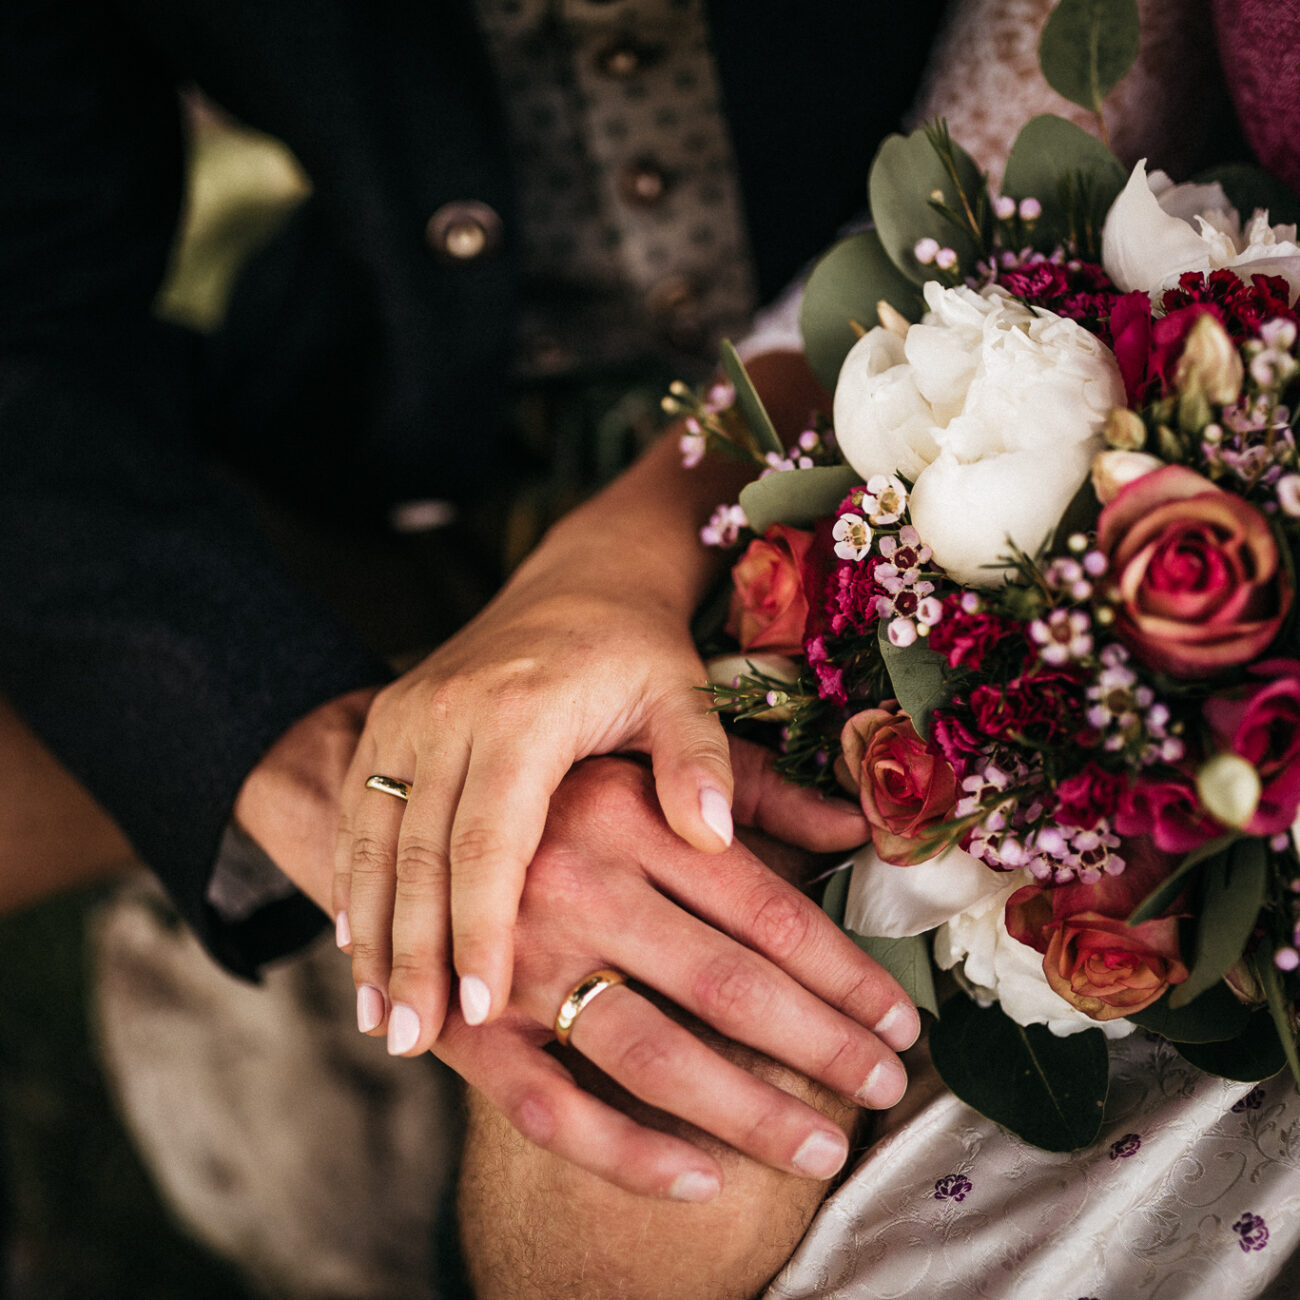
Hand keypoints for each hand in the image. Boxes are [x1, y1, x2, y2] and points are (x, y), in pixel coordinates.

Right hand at [335, 431, 758, 1054]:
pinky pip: (360, 814)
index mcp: (522, 713)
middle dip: (411, 953)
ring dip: (372, 933)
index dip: (479, 926)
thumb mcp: (682, 692)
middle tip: (407, 1040)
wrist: (578, 580)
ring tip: (377, 1020)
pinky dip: (353, 884)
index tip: (477, 1006)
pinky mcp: (386, 723)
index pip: (489, 838)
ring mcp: (407, 718)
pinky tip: (354, 946)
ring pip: (375, 840)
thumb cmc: (637, 650)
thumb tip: (713, 837)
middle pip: (418, 852)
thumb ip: (700, 761)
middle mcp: (448, 715)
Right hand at [430, 746, 917, 1200]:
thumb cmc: (550, 765)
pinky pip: (550, 1110)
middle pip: (725, 984)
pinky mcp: (467, 1022)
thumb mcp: (646, 737)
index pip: (764, 907)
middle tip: (890, 1088)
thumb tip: (857, 823)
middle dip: (822, 1047)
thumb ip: (751, 785)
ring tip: (822, 1149)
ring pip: (650, 1054)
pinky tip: (698, 1182)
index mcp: (626, 809)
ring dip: (747, 1112)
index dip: (844, 971)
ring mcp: (515, 957)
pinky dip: (625, 1155)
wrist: (403, 784)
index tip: (900, 1019)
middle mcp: (572, 880)